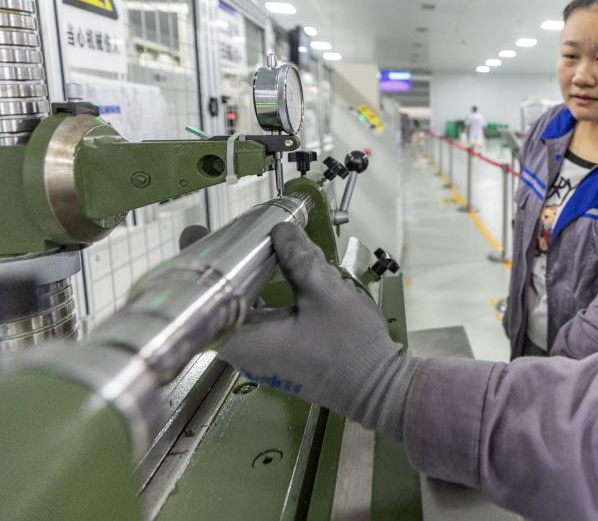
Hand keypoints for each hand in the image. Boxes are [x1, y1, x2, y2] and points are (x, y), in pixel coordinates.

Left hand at [217, 222, 418, 439]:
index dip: (198, 268)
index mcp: (247, 342)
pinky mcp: (277, 356)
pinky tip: (266, 277)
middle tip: (218, 237)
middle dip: (219, 270)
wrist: (379, 387)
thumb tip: (279, 231)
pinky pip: (255, 323)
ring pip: (236, 314)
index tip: (198, 238)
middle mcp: (246, 354)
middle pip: (217, 306)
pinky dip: (256, 298)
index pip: (205, 303)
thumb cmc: (350, 345)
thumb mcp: (326, 293)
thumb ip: (299, 259)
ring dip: (238, 283)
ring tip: (240, 250)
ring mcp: (261, 358)